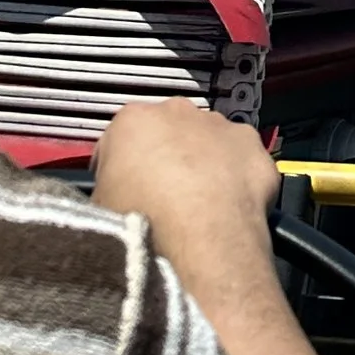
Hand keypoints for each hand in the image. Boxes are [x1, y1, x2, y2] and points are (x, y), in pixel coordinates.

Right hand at [94, 97, 280, 267]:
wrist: (200, 243)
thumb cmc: (140, 226)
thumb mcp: (100, 211)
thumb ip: (108, 191)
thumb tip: (116, 200)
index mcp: (132, 121)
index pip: (119, 141)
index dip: (119, 170)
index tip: (122, 194)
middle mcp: (179, 112)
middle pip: (168, 133)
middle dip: (165, 159)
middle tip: (162, 201)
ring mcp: (222, 126)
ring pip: (208, 142)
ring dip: (204, 166)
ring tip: (199, 209)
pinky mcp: (254, 147)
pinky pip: (241, 162)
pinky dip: (236, 180)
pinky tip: (229, 210)